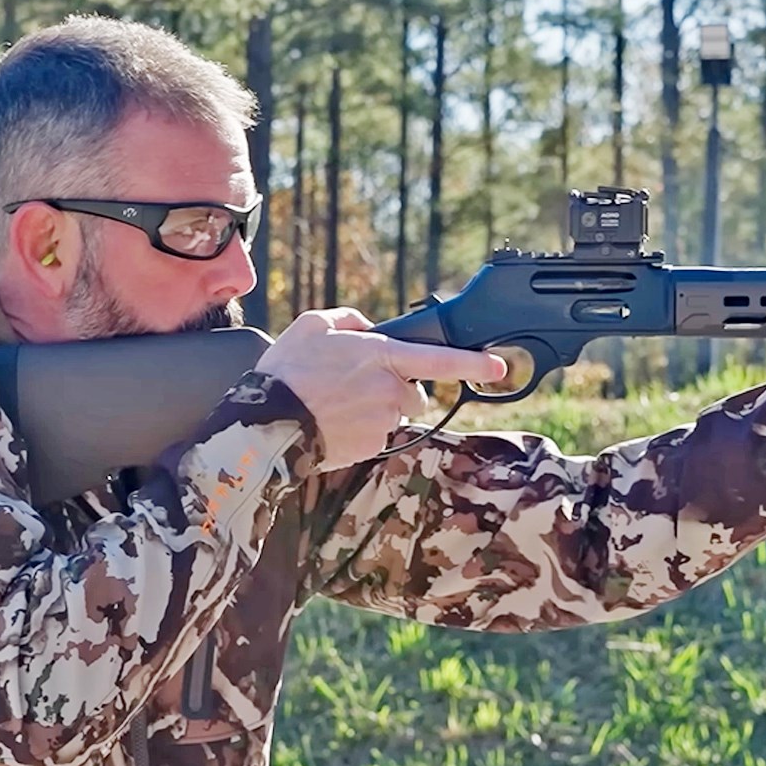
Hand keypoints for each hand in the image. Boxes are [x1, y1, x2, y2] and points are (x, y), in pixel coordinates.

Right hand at [254, 308, 506, 467]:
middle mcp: (390, 389)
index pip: (440, 361)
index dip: (474, 364)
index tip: (499, 367)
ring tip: (335, 403)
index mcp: (383, 357)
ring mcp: (384, 420)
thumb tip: (367, 327)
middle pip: (412, 392)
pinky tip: (333, 422)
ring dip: (374, 409)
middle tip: (353, 385)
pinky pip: (376, 434)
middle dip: (394, 389)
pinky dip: (360, 429)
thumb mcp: (313, 325)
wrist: (267, 423)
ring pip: (393, 413)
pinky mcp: (372, 445)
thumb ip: (349, 321)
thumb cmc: (287, 371)